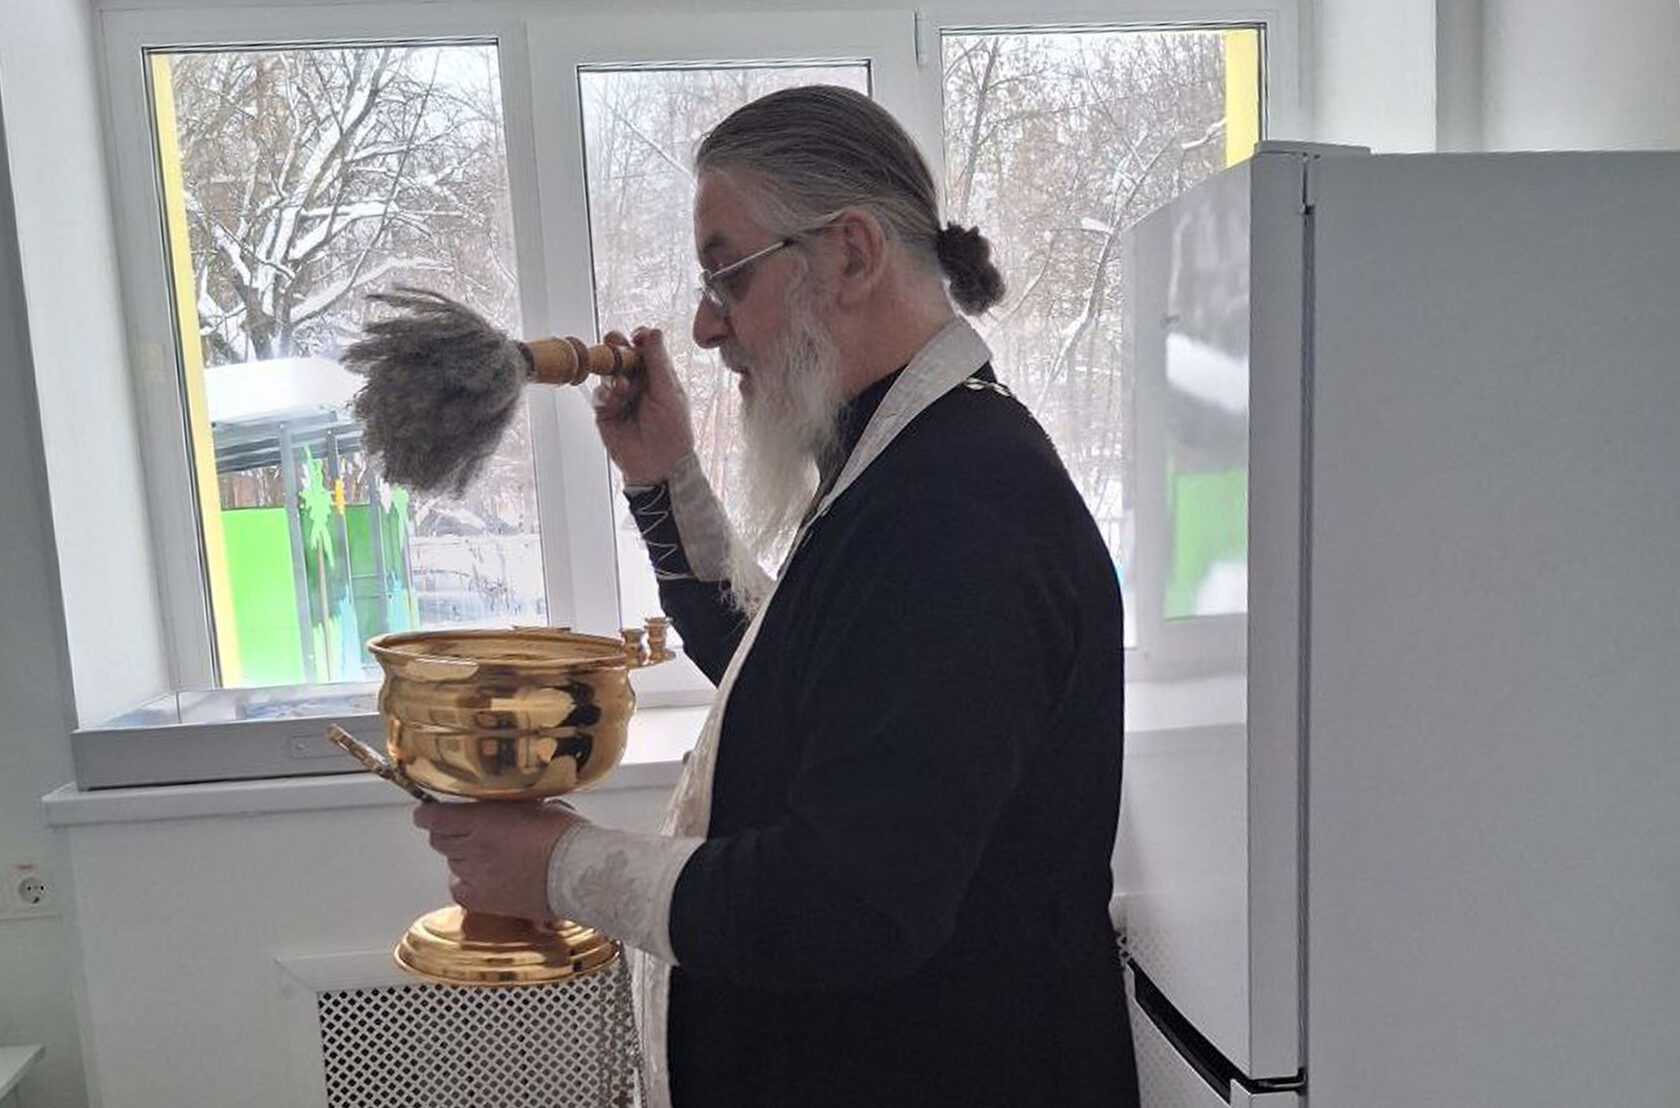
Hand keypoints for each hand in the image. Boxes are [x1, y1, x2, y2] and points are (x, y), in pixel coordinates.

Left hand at [413, 799, 585, 920]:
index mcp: (484, 820)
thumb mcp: (535, 804)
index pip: (434, 817)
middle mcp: (473, 848)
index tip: (427, 813)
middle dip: (448, 834)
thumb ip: (507, 805)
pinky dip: (465, 881)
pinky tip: (482, 877)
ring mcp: (475, 875)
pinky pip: (458, 887)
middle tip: (466, 832)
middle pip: (439, 840)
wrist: (577, 874)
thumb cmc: (565, 837)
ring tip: (487, 856)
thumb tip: (497, 803)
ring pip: (451, 863)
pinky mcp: (482, 900)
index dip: (428, 815)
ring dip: (463, 856)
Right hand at [593, 327, 695, 484]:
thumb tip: (653, 332)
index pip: (645, 349)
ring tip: (624, 387)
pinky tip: (614, 401)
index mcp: (657, 375)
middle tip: (614, 341)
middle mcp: (638, 382)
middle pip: (622, 355)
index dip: (639, 339)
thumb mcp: (669, 393)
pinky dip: (605, 395)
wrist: (658, 465)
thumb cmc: (672, 431)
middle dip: (617, 346)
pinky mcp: (606, 411)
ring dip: (613, 375)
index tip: (637, 336)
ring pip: (608, 373)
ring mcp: (620, 396)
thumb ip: (657, 362)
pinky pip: (599, 395)